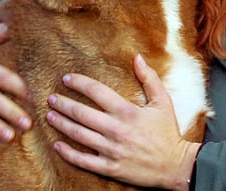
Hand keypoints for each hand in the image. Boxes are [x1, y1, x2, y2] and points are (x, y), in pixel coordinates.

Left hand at [46, 54, 199, 190]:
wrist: (175, 166)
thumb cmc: (168, 133)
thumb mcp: (163, 102)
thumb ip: (149, 79)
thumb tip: (137, 57)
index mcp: (127, 111)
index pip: (97, 91)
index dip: (79, 83)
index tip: (67, 79)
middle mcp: (116, 130)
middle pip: (82, 113)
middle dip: (63, 103)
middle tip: (51, 98)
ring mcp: (111, 150)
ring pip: (79, 135)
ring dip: (61, 124)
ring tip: (50, 116)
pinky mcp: (109, 168)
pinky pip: (83, 160)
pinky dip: (68, 153)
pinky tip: (57, 145)